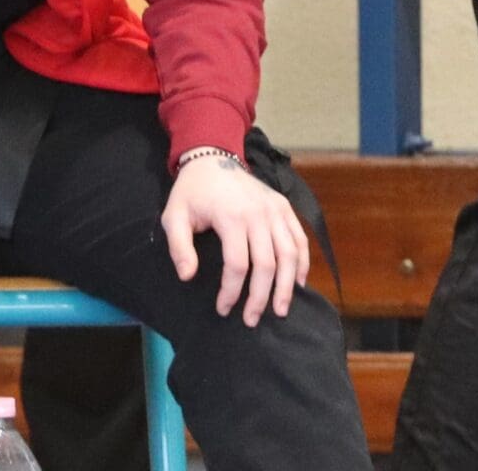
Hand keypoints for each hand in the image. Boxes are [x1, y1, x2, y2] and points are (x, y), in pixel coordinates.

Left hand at [161, 151, 310, 327]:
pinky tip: (299, 284)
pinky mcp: (284, 207)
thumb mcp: (174, 217)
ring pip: (290, 254)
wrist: (213, 158)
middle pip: (267, 264)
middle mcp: (259, 213)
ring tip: (280, 310)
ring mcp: (275, 209)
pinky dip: (303, 262)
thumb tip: (188, 276)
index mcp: (232, 217)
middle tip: (251, 320)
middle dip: (260, 297)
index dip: (231, 292)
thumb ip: (178, 247)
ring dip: (287, 285)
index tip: (223, 309)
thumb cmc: (192, 192)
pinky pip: (299, 238)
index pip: (237, 264)